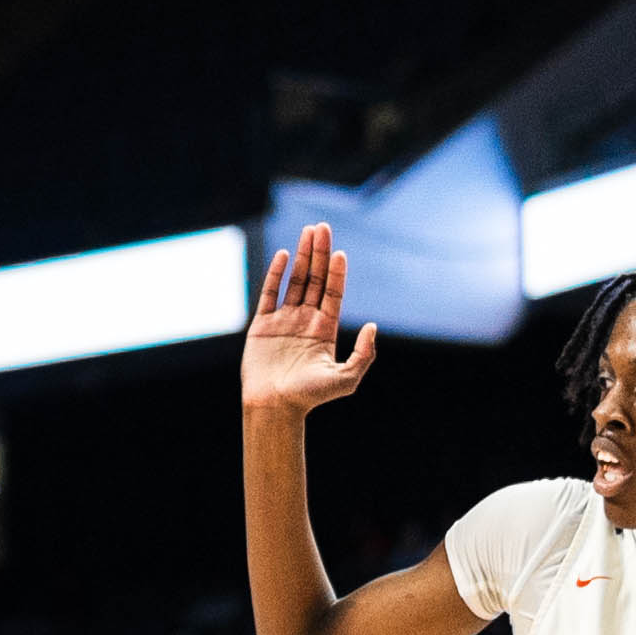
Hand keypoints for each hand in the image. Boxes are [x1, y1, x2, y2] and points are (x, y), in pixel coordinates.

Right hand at [244, 223, 377, 415]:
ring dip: (301, 256)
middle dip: (320, 253)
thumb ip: (364, 353)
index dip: (337, 272)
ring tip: (307, 232)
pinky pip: (269, 294)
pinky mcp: (262, 325)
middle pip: (314, 279)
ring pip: (294, 280)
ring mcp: (283, 321)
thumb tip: (373, 326)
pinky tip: (283, 255)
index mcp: (325, 330)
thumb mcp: (347, 378)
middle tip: (322, 228)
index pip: (333, 293)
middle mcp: (305, 321)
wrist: (274, 407)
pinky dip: (275, 274)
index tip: (340, 252)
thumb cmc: (310, 397)